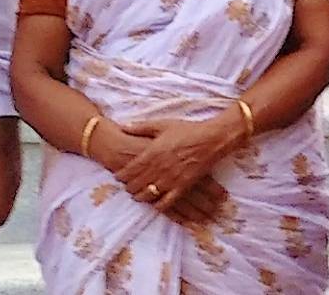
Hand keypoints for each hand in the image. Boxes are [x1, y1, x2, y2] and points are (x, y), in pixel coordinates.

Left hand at [85, 120, 230, 224]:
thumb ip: (141, 127)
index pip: (130, 169)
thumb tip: (124, 126)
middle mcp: (159, 168)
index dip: (122, 175)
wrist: (210, 139)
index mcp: (152, 152)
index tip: (118, 177)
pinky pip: (167, 201)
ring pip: (149, 194)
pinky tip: (155, 205)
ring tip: (137, 196)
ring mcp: (171, 179)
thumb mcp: (162, 124)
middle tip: (126, 188)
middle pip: (137, 184)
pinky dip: (159, 205)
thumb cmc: (187, 130)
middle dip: (129, 187)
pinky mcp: (183, 186)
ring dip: (140, 196)